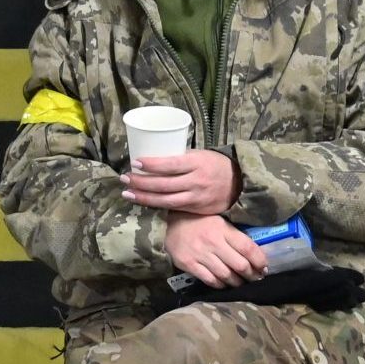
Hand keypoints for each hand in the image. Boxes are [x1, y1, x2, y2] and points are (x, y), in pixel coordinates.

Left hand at [123, 149, 238, 215]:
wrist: (240, 184)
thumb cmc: (216, 165)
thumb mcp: (201, 155)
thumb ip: (181, 158)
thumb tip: (155, 158)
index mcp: (197, 163)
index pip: (171, 165)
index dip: (152, 165)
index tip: (135, 162)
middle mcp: (196, 181)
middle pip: (164, 184)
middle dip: (141, 182)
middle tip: (124, 178)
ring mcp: (196, 197)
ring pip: (165, 200)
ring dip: (144, 197)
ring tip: (127, 193)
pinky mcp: (196, 209)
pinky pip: (173, 208)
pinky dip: (156, 205)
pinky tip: (144, 202)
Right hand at [166, 213, 267, 287]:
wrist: (168, 224)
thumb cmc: (197, 221)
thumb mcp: (218, 221)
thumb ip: (233, 235)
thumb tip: (253, 253)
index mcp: (222, 229)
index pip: (247, 247)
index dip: (260, 260)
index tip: (264, 267)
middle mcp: (213, 242)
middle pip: (239, 265)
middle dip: (251, 275)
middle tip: (256, 278)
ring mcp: (200, 254)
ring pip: (226, 275)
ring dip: (237, 282)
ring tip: (241, 283)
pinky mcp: (189, 264)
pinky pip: (210, 280)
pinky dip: (220, 285)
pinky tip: (224, 284)